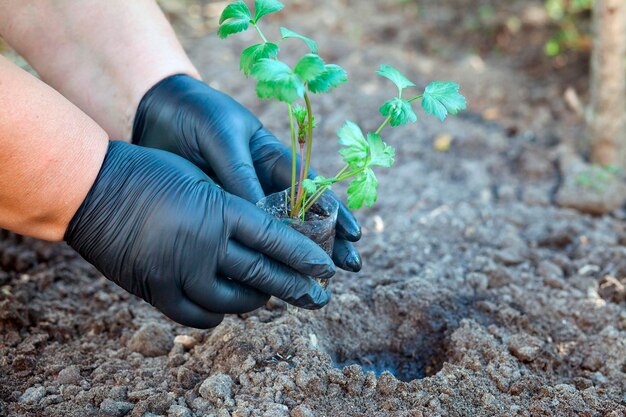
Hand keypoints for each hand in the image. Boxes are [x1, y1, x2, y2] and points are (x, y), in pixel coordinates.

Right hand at [65, 141, 334, 327]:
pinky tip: (226, 309)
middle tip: (318, 298)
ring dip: (256, 302)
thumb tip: (262, 231)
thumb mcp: (199, 178)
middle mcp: (206, 244)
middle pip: (262, 274)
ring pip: (232, 301)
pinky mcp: (156, 290)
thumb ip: (230, 208)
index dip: (303, 255)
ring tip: (270, 300)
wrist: (90, 188)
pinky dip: (217, 314)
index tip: (326, 268)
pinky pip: (197, 314)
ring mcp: (180, 271)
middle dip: (296, 287)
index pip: (275, 238)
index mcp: (221, 210)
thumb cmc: (147, 170)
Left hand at [132, 74, 361, 271]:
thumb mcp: (222, 139)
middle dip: (328, 241)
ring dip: (295, 257)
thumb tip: (261, 218)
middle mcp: (261, 184)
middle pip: (302, 217)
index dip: (334, 212)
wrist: (154, 111)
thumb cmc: (197, 116)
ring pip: (274, 234)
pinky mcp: (216, 214)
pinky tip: (266, 281)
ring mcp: (240, 201)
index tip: (353, 235)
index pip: (311, 189)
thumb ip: (241, 175)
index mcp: (272, 159)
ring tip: (318, 282)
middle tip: (350, 267)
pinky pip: (240, 239)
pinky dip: (256, 259)